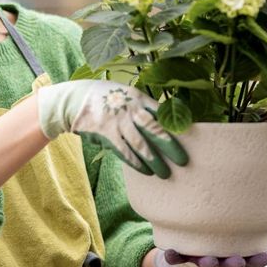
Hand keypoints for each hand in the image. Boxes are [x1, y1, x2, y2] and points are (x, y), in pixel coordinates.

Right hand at [37, 79, 186, 177]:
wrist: (75, 99)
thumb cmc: (107, 98)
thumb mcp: (127, 94)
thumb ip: (144, 107)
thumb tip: (166, 122)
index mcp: (138, 98)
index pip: (161, 113)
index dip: (176, 126)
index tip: (191, 139)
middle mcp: (130, 108)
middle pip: (154, 129)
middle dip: (170, 146)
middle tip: (183, 161)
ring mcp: (117, 121)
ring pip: (140, 144)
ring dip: (154, 160)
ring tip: (165, 173)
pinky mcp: (106, 134)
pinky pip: (124, 152)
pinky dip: (136, 163)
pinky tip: (146, 171)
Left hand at [152, 233, 266, 266]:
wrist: (189, 253)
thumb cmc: (220, 238)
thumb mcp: (238, 233)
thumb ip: (254, 229)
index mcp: (236, 256)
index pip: (251, 261)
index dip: (258, 261)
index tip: (266, 258)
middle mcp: (220, 261)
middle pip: (230, 265)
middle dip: (234, 265)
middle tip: (237, 262)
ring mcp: (201, 260)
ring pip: (206, 265)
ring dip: (208, 264)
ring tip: (209, 261)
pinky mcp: (182, 258)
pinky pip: (176, 259)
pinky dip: (173, 257)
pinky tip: (169, 253)